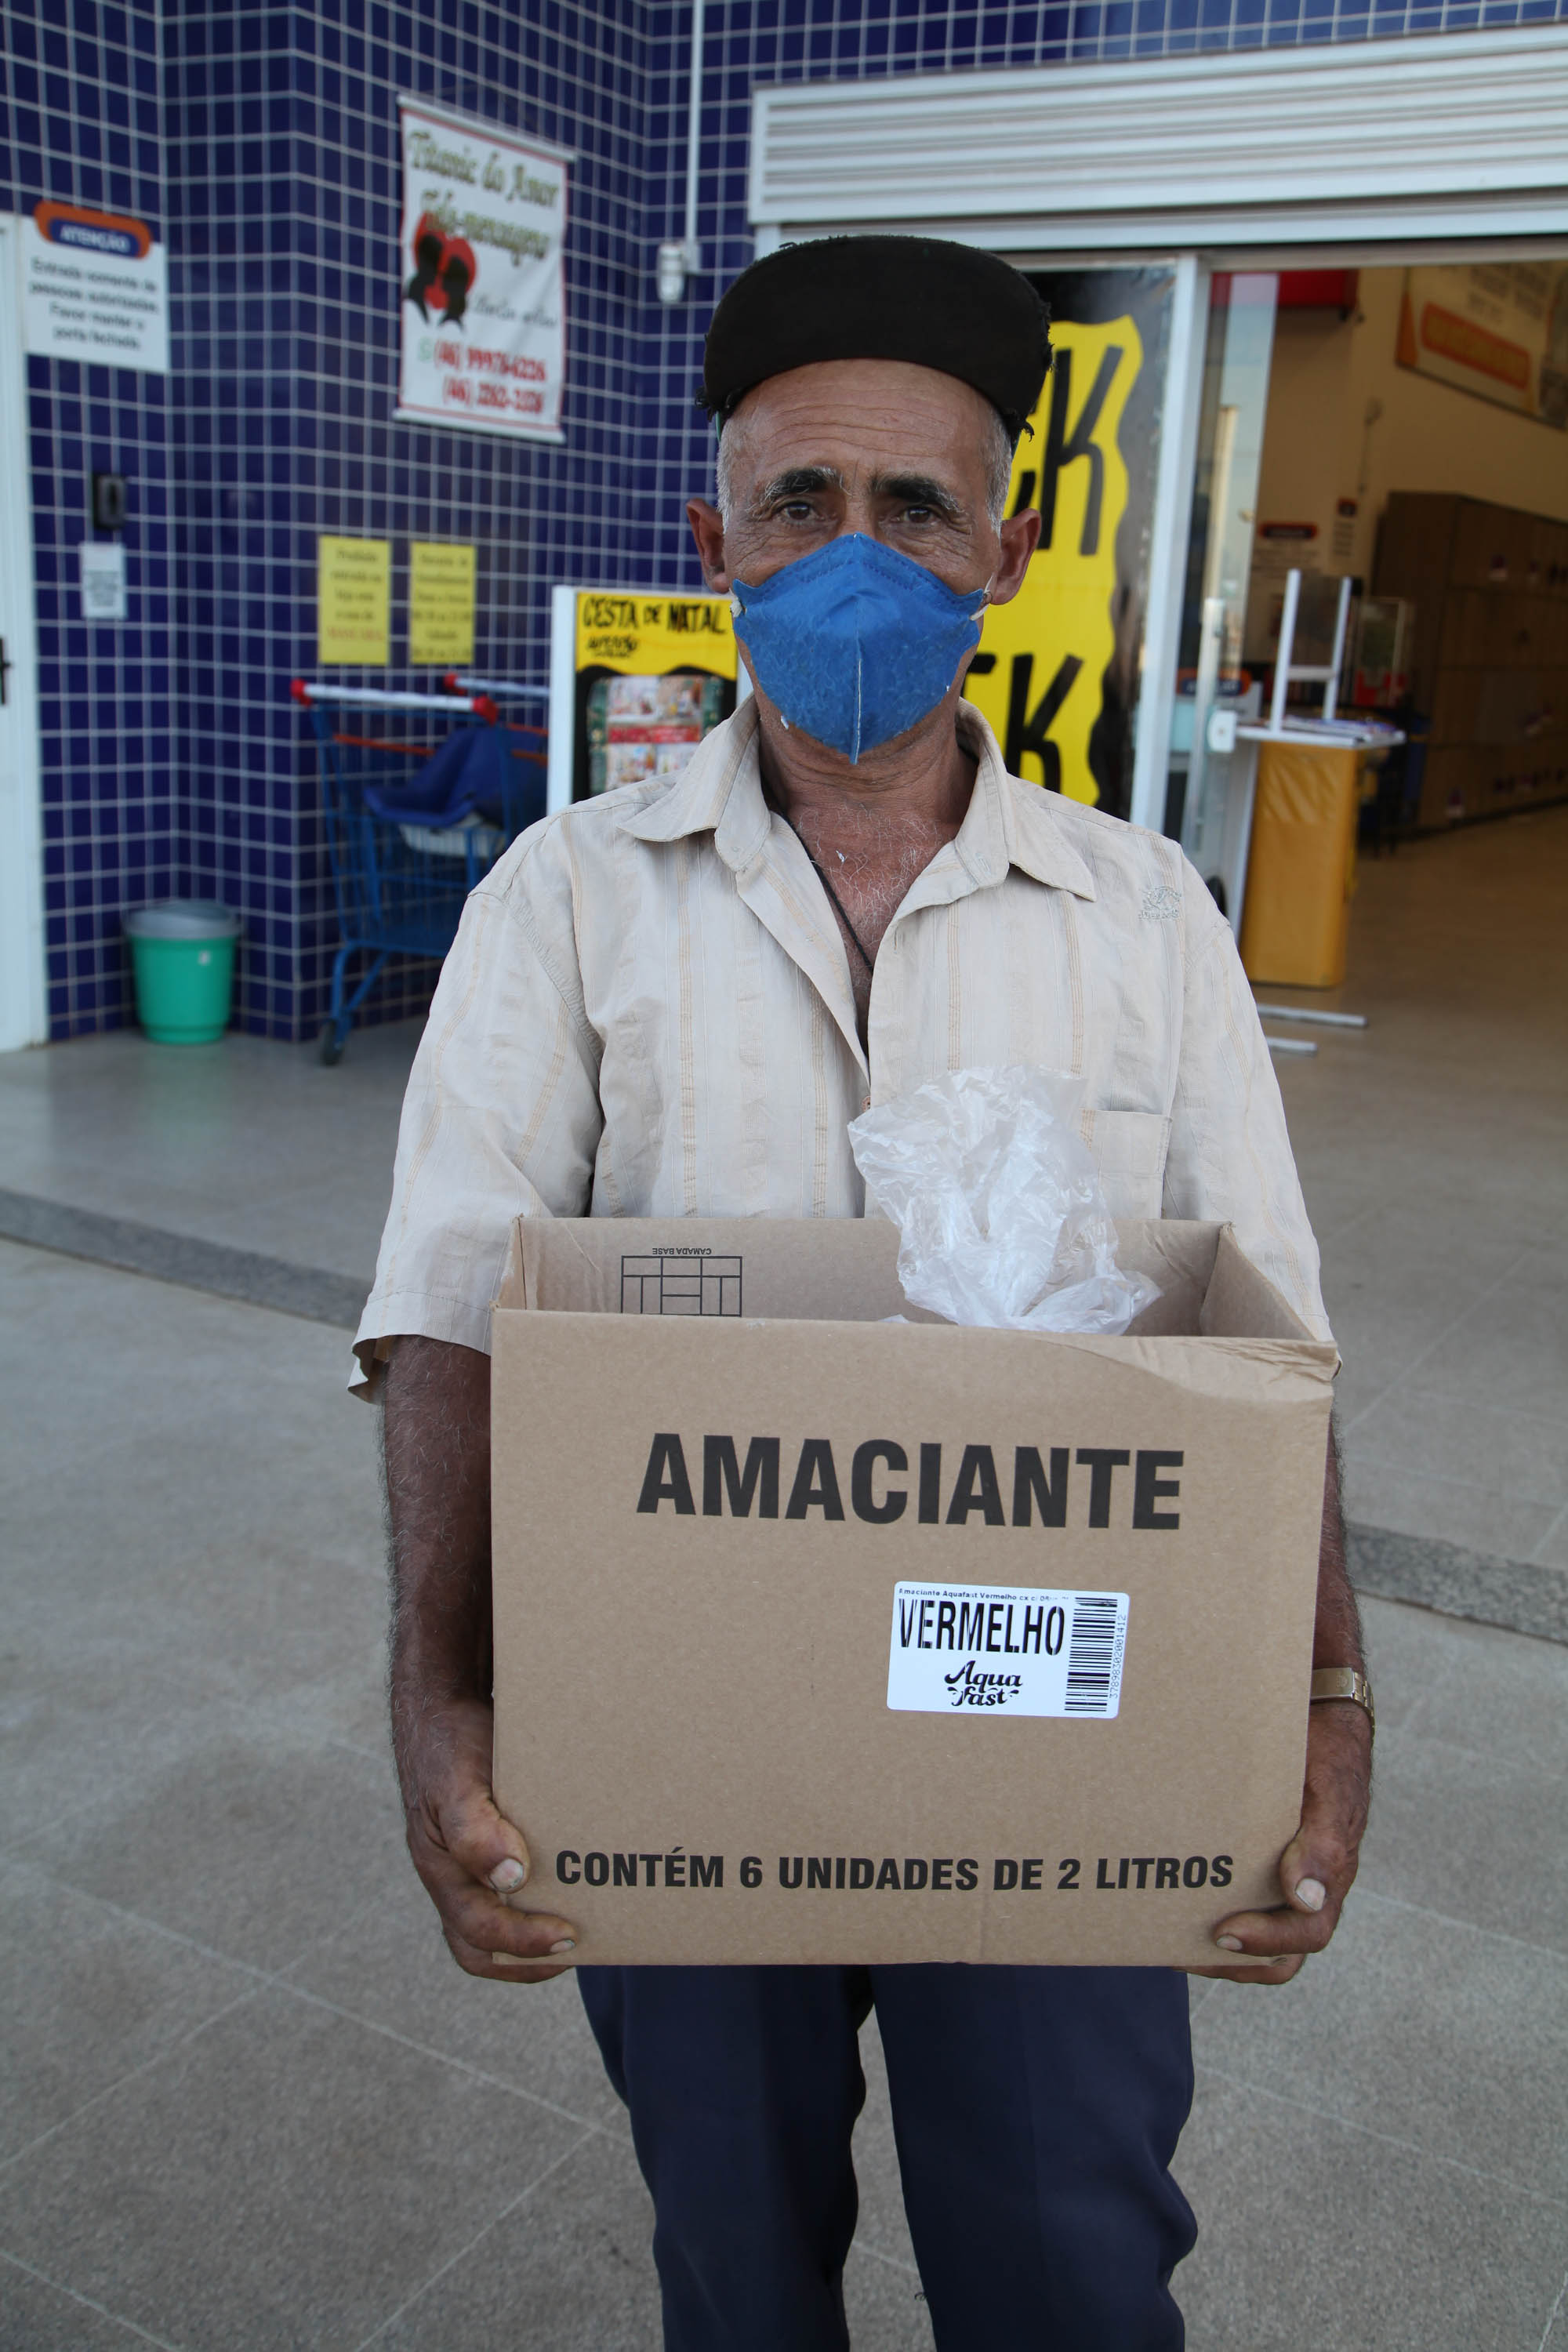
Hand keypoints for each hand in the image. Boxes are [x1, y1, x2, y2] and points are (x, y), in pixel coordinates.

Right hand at [395, 1690, 577, 1981]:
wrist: (445, 1702)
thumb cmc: (448, 1744)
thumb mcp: (456, 1784)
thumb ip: (474, 1832)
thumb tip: (511, 1879)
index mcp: (442, 1872)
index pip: (477, 1934)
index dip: (522, 1946)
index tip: (567, 1936)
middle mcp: (457, 1875)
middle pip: (485, 1943)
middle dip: (530, 1957)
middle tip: (579, 1942)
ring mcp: (474, 1860)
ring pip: (502, 1915)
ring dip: (539, 1928)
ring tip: (590, 1920)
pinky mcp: (497, 1839)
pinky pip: (519, 1879)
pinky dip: (548, 1888)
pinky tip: (584, 1874)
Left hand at [1190, 1700, 1371, 1984]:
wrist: (1318, 1714)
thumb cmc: (1328, 1755)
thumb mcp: (1330, 1793)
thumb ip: (1323, 1845)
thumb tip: (1306, 1899)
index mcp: (1326, 1878)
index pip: (1306, 1933)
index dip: (1267, 1943)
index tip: (1224, 1932)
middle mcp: (1300, 1884)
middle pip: (1274, 1952)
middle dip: (1228, 1960)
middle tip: (1179, 1948)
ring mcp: (1274, 1870)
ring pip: (1248, 1925)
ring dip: (1209, 1940)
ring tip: (1162, 1930)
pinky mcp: (1248, 1852)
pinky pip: (1227, 1887)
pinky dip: (1199, 1897)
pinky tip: (1163, 1884)